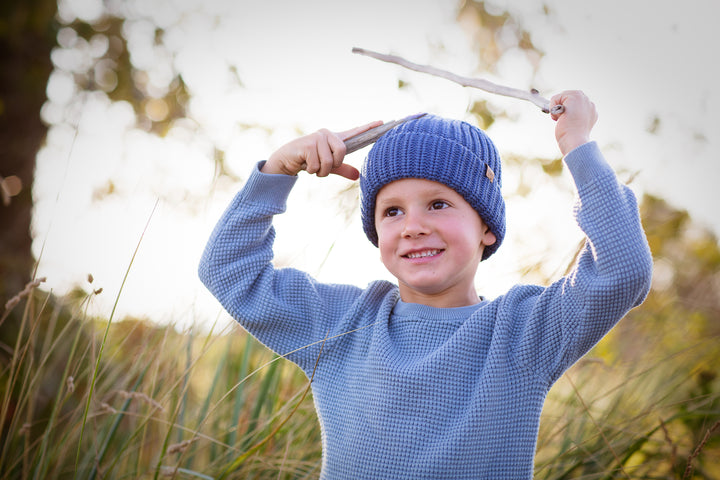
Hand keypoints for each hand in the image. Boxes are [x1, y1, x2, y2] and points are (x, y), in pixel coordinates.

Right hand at [262, 121, 382, 179]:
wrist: (286, 160)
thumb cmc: (308, 161)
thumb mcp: (328, 167)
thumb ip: (343, 169)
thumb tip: (358, 175)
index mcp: (334, 139)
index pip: (355, 132)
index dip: (369, 128)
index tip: (383, 122)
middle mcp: (327, 134)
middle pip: (342, 152)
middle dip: (332, 165)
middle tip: (321, 166)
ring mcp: (317, 137)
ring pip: (329, 161)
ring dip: (320, 171)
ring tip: (312, 166)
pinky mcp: (308, 144)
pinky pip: (317, 165)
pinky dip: (312, 170)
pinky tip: (304, 164)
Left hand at [550, 90, 597, 155]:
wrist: (575, 142)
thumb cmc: (572, 140)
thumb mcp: (574, 127)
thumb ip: (572, 118)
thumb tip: (562, 114)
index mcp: (591, 111)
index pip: (574, 104)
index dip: (566, 111)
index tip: (566, 121)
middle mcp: (589, 103)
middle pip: (568, 98)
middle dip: (561, 108)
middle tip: (563, 120)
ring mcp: (583, 99)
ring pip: (561, 97)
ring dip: (557, 109)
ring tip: (563, 119)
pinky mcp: (574, 97)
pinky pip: (556, 98)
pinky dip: (553, 108)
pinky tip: (560, 117)